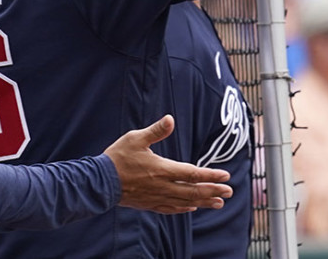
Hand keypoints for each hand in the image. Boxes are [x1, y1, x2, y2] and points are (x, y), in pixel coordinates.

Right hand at [104, 115, 232, 213]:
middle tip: (229, 192)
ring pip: (185, 202)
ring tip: (219, 203)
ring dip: (204, 202)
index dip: (210, 175)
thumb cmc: (117, 158)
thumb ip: (156, 130)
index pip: (192, 174)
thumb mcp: (136, 138)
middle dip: (213, 191)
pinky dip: (184, 209)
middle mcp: (163, 186)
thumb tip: (171, 119)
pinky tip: (191, 208)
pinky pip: (170, 209)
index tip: (226, 176)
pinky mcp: (148, 204)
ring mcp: (156, 197)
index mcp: (162, 169)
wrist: (98, 182)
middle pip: (193, 191)